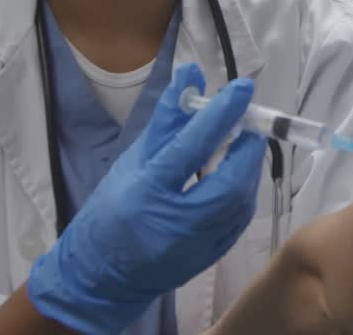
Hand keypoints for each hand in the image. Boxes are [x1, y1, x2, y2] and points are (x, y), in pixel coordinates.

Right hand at [28, 63, 265, 334]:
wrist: (101, 276)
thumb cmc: (111, 210)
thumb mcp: (133, 160)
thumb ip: (167, 120)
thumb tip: (192, 76)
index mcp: (147, 191)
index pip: (191, 146)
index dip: (220, 115)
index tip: (242, 88)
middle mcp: (175, 222)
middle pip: (227, 182)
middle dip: (247, 149)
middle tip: (250, 125)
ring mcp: (195, 246)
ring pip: (239, 203)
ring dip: (248, 170)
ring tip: (244, 146)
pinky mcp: (209, 258)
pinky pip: (238, 222)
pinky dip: (243, 193)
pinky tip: (238, 177)